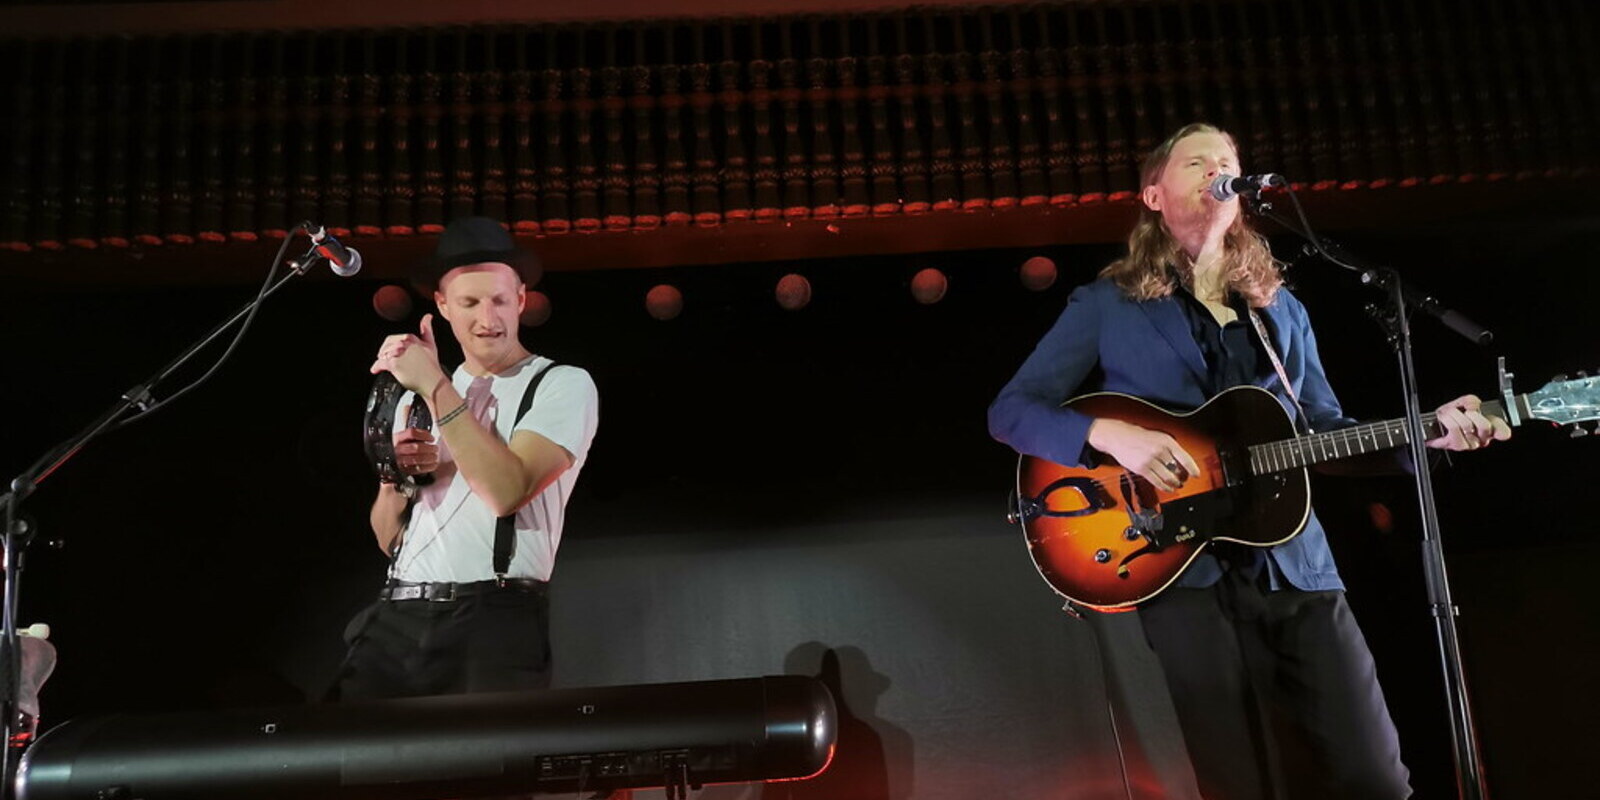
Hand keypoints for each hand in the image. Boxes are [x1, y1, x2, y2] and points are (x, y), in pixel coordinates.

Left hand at [371, 314, 444, 395]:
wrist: (433, 382)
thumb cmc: (432, 366)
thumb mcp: (431, 344)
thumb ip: (427, 329)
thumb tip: (427, 316)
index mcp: (412, 338)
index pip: (395, 338)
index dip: (392, 345)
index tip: (392, 350)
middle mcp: (405, 344)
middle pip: (387, 345)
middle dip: (384, 351)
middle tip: (385, 358)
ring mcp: (399, 354)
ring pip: (383, 354)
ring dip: (381, 359)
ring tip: (382, 365)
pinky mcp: (394, 364)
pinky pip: (380, 364)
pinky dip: (376, 367)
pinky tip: (375, 370)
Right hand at [392, 426, 438, 475]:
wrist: (387, 459)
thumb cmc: (399, 447)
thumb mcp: (403, 438)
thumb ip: (415, 436)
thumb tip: (429, 437)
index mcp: (397, 438)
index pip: (412, 433)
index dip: (425, 435)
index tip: (432, 438)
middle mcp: (396, 449)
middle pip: (416, 447)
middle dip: (429, 448)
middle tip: (435, 448)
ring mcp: (398, 461)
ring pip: (418, 459)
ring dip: (430, 457)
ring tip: (435, 456)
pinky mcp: (403, 471)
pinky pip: (417, 469)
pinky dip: (428, 467)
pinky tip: (433, 464)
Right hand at [1087, 418, 1201, 491]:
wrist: (1119, 436)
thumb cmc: (1139, 436)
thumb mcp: (1159, 437)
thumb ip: (1171, 448)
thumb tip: (1182, 462)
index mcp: (1167, 441)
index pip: (1185, 458)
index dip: (1192, 468)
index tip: (1196, 474)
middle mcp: (1160, 450)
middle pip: (1177, 470)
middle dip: (1182, 477)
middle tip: (1183, 480)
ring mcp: (1150, 460)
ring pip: (1168, 478)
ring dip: (1174, 483)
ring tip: (1176, 484)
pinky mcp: (1142, 469)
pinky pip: (1157, 482)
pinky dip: (1164, 487)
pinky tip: (1167, 487)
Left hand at [1426, 394, 1510, 450]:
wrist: (1432, 426)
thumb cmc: (1449, 417)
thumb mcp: (1461, 404)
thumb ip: (1470, 401)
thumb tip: (1474, 405)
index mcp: (1488, 429)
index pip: (1502, 430)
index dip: (1501, 428)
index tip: (1499, 429)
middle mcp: (1481, 439)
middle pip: (1485, 426)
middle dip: (1471, 414)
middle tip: (1463, 413)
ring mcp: (1470, 444)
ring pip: (1467, 425)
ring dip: (1454, 415)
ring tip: (1449, 415)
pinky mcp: (1457, 445)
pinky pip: (1455, 428)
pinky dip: (1447, 419)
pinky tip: (1444, 419)